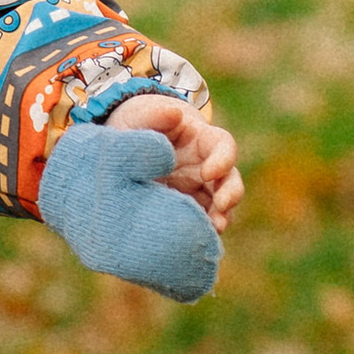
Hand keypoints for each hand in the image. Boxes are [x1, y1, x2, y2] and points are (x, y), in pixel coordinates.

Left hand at [105, 92, 242, 230]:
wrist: (122, 143)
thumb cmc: (137, 123)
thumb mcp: (140, 114)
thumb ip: (155, 114)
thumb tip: (174, 113)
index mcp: (200, 139)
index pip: (223, 146)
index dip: (223, 159)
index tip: (208, 172)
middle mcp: (204, 166)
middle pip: (230, 180)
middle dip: (230, 194)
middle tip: (221, 208)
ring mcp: (196, 189)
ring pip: (220, 205)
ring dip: (221, 217)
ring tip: (215, 229)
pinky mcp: (184, 207)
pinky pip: (199, 220)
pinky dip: (201, 230)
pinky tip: (194, 239)